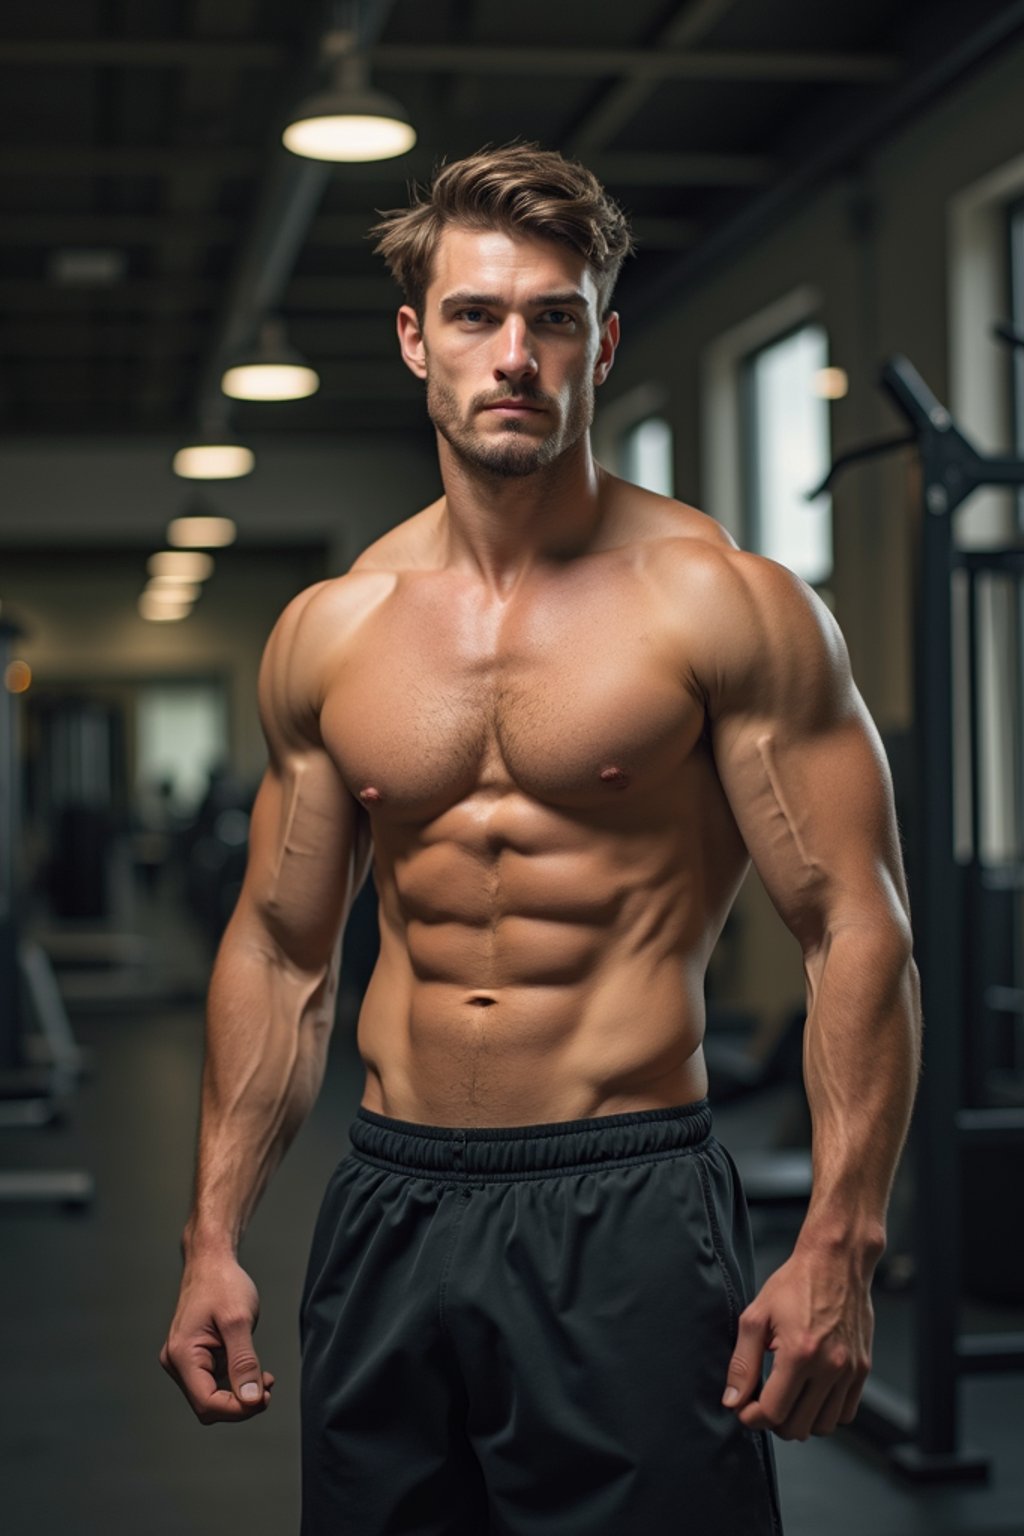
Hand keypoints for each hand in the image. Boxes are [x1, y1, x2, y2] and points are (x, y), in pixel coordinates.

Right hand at [160, 1254, 274, 1423]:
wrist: (212, 1261)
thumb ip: (244, 1361)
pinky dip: (235, 1382)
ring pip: (211, 1396)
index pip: (206, 1403)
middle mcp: (177, 1362)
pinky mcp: (195, 1358)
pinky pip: (214, 1382)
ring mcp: (185, 1361)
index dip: (237, 1409)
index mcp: (182, 1355)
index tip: (264, 1399)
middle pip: (207, 1405)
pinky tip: (254, 1373)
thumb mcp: (239, 1320)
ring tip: (265, 1378)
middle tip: (268, 1391)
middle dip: (239, 1404)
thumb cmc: (222, 1283)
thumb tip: (251, 1399)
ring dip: (239, 1394)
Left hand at [721, 1240, 874, 1440]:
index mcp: (799, 1353)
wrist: (836, 1262)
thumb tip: (732, 1401)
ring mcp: (850, 1371)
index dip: (752, 1417)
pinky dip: (826, 1412)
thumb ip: (743, 1362)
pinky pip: (846, 1413)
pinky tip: (811, 1392)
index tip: (744, 1409)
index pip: (773, 1412)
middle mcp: (829, 1367)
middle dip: (773, 1421)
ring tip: (787, 1397)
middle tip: (762, 1401)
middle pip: (798, 1427)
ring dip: (800, 1420)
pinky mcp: (863, 1369)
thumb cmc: (794, 1283)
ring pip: (823, 1426)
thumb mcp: (756, 1316)